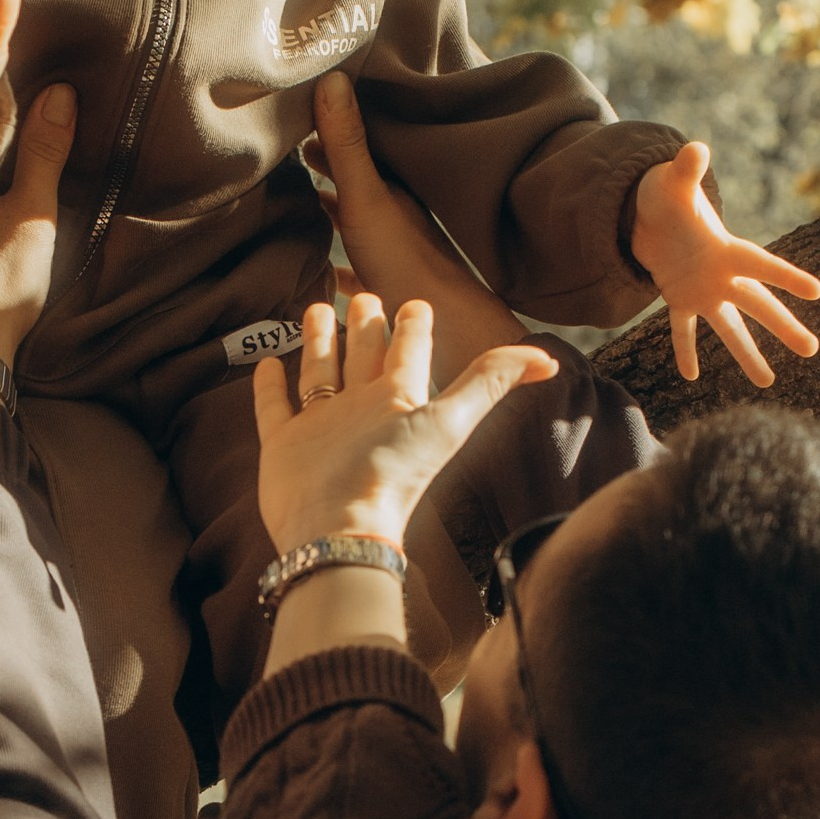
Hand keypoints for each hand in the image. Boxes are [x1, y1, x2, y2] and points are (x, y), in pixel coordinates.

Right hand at [255, 293, 555, 556]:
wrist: (338, 526)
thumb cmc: (394, 471)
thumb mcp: (451, 418)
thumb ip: (493, 380)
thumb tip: (549, 359)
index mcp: (399, 397)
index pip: (409, 351)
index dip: (414, 326)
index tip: (416, 302)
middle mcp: (361, 407)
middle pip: (364, 354)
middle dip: (365, 323)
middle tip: (364, 293)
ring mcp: (321, 425)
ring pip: (321, 371)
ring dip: (320, 341)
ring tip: (317, 308)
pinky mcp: (284, 442)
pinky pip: (276, 406)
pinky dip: (271, 385)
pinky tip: (270, 361)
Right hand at [310, 69, 522, 376]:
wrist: (441, 324)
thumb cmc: (404, 257)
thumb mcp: (368, 195)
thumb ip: (347, 145)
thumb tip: (332, 77)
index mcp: (393, 184)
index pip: (359, 142)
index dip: (332, 125)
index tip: (303, 107)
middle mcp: (394, 211)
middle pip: (356, 179)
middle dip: (327, 163)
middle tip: (293, 145)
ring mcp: (390, 248)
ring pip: (354, 219)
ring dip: (329, 205)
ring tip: (298, 194)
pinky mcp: (382, 284)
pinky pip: (351, 265)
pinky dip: (333, 256)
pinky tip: (318, 263)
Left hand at [629, 142, 819, 386]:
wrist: (650, 212)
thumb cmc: (670, 193)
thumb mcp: (674, 182)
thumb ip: (687, 170)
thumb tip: (694, 149)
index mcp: (727, 248)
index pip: (762, 265)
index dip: (787, 276)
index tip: (817, 291)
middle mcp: (722, 274)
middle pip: (758, 304)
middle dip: (784, 327)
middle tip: (812, 350)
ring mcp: (704, 290)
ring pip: (730, 327)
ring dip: (747, 354)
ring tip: (767, 382)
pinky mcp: (681, 299)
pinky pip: (684, 330)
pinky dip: (686, 349)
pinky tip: (691, 376)